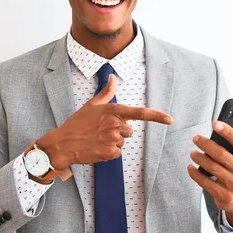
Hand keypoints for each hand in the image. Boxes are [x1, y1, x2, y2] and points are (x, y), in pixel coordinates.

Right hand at [37, 73, 172, 168]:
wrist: (63, 143)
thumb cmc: (76, 124)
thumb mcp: (91, 105)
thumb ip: (106, 92)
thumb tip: (112, 78)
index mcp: (113, 111)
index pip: (139, 113)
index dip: (157, 116)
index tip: (169, 119)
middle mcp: (115, 124)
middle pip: (129, 131)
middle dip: (118, 132)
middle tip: (101, 131)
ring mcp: (113, 139)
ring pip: (122, 142)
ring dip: (112, 143)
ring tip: (97, 140)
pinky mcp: (110, 152)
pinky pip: (117, 153)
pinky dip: (108, 153)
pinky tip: (97, 148)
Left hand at [187, 118, 232, 227]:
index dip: (227, 131)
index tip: (215, 124)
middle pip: (221, 154)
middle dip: (206, 144)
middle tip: (196, 138)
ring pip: (212, 167)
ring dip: (199, 158)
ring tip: (192, 152)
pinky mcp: (224, 195)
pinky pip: (205, 182)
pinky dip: (195, 174)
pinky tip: (190, 167)